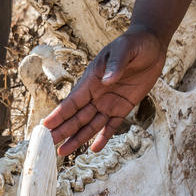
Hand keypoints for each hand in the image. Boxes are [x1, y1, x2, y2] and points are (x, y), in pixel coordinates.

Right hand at [42, 27, 166, 154]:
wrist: (150, 44)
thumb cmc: (133, 43)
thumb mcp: (124, 49)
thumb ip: (115, 64)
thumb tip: (107, 80)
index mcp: (92, 80)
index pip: (73, 101)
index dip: (59, 115)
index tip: (45, 126)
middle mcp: (96, 94)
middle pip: (77, 117)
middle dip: (63, 131)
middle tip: (48, 145)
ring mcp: (109, 102)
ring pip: (90, 125)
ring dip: (77, 138)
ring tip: (62, 152)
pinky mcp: (123, 107)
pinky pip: (111, 126)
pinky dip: (103, 138)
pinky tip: (94, 149)